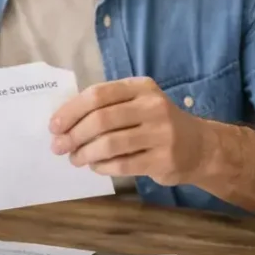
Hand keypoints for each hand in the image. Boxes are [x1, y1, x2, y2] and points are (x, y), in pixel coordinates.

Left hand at [48, 77, 210, 185]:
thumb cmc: (157, 123)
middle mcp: (153, 106)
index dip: (71, 110)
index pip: (98, 94)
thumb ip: (107, 107)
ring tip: (75, 159)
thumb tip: (64, 123)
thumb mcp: (138, 104)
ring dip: (85, 153)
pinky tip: (95, 166)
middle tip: (58, 147)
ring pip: (110, 144)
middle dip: (73, 135)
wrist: (200, 147)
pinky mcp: (163, 159)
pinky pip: (122, 164)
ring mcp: (161, 133)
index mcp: (141, 87)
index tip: (54, 126)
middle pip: (101, 119)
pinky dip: (102, 167)